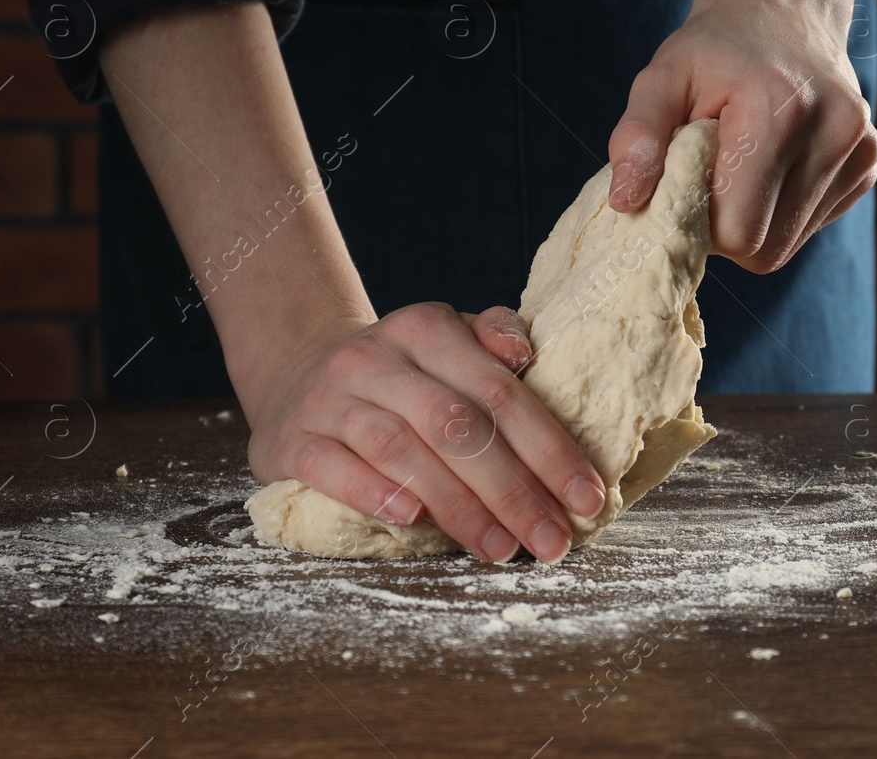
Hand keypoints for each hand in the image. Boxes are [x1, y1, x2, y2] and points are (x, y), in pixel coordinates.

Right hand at [242, 302, 606, 563]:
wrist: (298, 374)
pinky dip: (374, 493)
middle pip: (456, 425)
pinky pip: (332, 467)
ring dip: (458, 506)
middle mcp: (375, 357)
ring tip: (500, 548)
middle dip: (513, 490)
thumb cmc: (401, 372)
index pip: (499, 390)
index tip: (587, 499)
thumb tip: (525, 353)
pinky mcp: (290, 439)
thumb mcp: (447, 340)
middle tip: (552, 541)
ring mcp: (329, 398)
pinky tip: (413, 520)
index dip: (549, 448)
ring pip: (400, 449)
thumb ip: (494, 338)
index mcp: (426, 328)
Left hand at [607, 0, 876, 273]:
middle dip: (726, 227)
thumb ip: (637, 135)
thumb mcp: (662, 76)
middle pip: (766, 249)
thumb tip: (626, 202)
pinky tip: (772, 163)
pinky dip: (781, 210)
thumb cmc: (716, 49)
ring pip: (788, 244)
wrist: (784, 9)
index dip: (699, 220)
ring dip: (754, 219)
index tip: (685, 182)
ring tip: (742, 163)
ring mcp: (861, 151)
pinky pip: (810, 225)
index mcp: (782, 111)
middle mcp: (835, 134)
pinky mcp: (867, 165)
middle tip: (710, 175)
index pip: (738, 231)